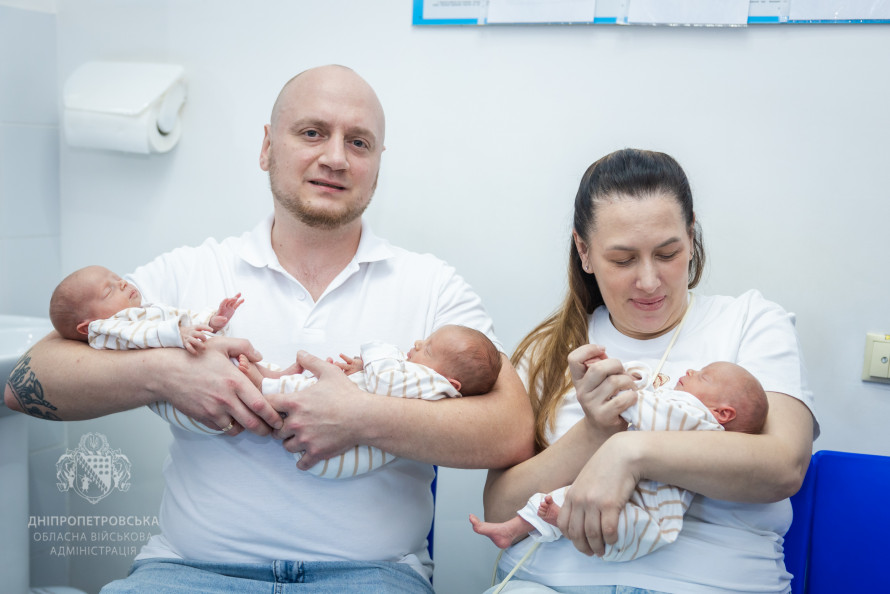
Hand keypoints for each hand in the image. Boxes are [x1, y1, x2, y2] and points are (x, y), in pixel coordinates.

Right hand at [165, 336, 282, 435]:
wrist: (167, 372)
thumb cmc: (195, 356)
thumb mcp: (221, 344)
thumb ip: (244, 346)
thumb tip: (260, 356)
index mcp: (235, 381)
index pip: (260, 404)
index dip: (273, 415)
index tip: (279, 419)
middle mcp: (226, 399)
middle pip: (253, 423)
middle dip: (265, 429)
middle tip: (272, 430)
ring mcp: (214, 410)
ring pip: (238, 428)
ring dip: (248, 429)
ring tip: (255, 425)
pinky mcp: (204, 418)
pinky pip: (222, 428)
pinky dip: (231, 427)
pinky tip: (234, 420)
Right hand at [180, 324, 211, 354]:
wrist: (178, 333)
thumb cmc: (191, 331)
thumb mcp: (195, 328)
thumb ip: (202, 329)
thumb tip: (212, 331)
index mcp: (194, 328)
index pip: (200, 326)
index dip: (206, 328)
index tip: (212, 330)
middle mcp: (191, 332)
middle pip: (198, 334)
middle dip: (203, 337)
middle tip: (205, 340)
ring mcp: (188, 338)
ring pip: (194, 341)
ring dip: (199, 344)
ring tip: (204, 348)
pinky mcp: (185, 343)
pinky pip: (189, 347)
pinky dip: (192, 350)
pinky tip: (196, 353)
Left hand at [210, 293, 243, 331]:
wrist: (218, 321)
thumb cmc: (216, 321)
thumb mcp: (216, 321)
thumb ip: (220, 319)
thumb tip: (225, 319)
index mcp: (220, 309)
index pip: (222, 304)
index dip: (224, 301)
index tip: (226, 298)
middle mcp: (225, 307)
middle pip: (228, 302)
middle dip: (231, 300)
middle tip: (235, 298)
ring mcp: (229, 308)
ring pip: (232, 302)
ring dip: (236, 297)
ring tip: (239, 293)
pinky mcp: (232, 309)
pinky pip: (236, 305)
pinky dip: (239, 302)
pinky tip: (243, 299)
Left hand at [265, 350, 366, 468]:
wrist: (364, 416)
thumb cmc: (347, 394)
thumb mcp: (329, 372)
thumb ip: (311, 361)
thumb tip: (299, 353)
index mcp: (295, 402)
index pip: (267, 405)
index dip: (269, 406)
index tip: (277, 408)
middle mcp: (295, 422)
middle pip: (275, 430)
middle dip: (281, 427)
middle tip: (291, 424)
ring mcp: (305, 440)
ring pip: (286, 446)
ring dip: (291, 443)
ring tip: (300, 438)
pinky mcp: (315, 453)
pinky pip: (301, 463)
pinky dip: (302, 461)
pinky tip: (307, 456)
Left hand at [557, 432, 639, 556]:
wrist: (622, 454)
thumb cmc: (604, 466)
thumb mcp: (584, 480)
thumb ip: (579, 496)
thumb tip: (579, 514)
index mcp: (571, 495)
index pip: (563, 524)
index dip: (570, 538)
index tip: (580, 543)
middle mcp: (579, 500)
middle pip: (576, 533)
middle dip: (583, 547)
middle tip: (592, 553)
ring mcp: (593, 503)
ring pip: (592, 535)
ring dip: (597, 547)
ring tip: (603, 551)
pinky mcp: (610, 504)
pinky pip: (608, 530)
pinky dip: (610, 539)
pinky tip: (614, 540)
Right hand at [567, 344, 636, 434]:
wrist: (602, 432)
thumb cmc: (606, 402)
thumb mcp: (599, 385)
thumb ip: (603, 369)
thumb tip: (610, 356)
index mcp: (579, 380)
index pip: (574, 359)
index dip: (588, 349)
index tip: (603, 350)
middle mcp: (581, 391)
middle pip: (598, 368)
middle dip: (617, 365)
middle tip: (623, 373)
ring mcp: (591, 404)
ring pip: (614, 381)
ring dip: (629, 382)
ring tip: (630, 387)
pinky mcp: (603, 416)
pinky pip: (622, 399)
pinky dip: (633, 396)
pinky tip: (632, 398)